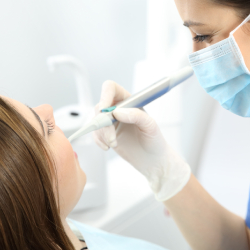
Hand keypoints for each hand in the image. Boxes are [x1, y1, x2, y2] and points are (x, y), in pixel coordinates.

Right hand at [93, 80, 190, 200]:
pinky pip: (94, 133)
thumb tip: (117, 111)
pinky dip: (99, 140)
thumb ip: (137, 115)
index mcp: (129, 100)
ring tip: (114, 143)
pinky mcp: (106, 133)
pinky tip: (108, 146)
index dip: (105, 95)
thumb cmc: (155, 141)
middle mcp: (118, 108)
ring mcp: (111, 121)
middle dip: (104, 123)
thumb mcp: (150, 126)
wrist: (152, 160)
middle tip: (112, 137)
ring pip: (96, 121)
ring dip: (102, 134)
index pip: (111, 88)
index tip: (105, 110)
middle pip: (100, 106)